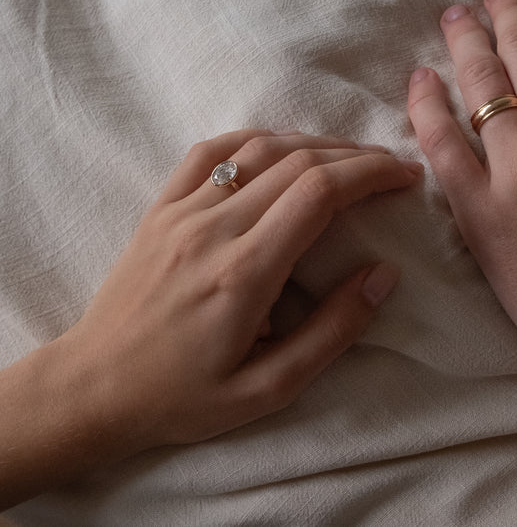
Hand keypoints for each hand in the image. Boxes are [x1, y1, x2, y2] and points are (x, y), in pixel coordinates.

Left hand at [55, 130, 418, 452]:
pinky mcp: (160, 207)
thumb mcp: (268, 388)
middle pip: (297, 163)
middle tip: (391, 168)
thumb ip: (333, 331)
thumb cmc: (183, 397)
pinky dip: (254, 137)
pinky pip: (209, 151)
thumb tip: (383, 274)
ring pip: (258, 149)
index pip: (319, 193)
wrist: (93, 388)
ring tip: (349, 157)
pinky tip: (280, 144)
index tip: (404, 177)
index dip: (371, 174)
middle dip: (355, 157)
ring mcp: (180, 211)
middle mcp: (212, 228)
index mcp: (243, 273)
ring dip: (313, 143)